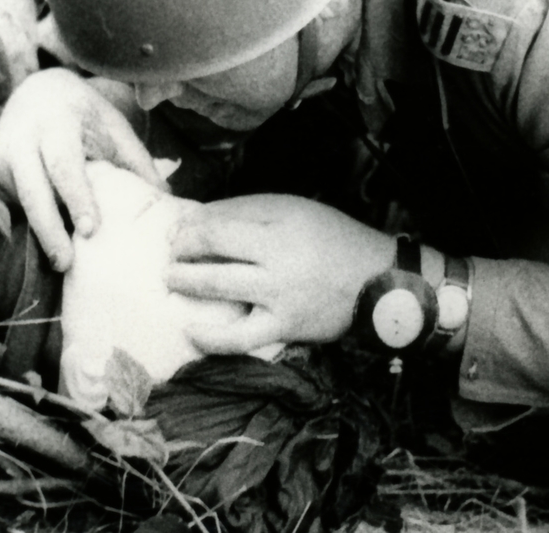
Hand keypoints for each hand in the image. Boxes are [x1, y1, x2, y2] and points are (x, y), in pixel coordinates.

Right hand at [0, 68, 166, 271]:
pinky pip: (11, 209)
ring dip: (41, 234)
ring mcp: (0, 158)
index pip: (65, 164)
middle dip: (49, 230)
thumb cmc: (86, 117)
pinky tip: (49, 240)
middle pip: (33, 191)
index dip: (77, 197)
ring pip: (20, 205)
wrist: (37, 93)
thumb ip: (137, 162)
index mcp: (58, 123)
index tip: (91, 229)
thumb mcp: (114, 127)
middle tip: (67, 264)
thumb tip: (167, 201)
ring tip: (65, 262)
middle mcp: (22, 139)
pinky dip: (31, 226)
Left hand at [166, 195, 394, 352]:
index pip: (220, 221)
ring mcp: (279, 294)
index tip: (178, 230)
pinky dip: (211, 337)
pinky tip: (191, 331)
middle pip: (213, 248)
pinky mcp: (284, 327)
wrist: (378, 281)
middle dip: (181, 250)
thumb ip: (250, 210)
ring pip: (219, 287)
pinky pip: (240, 338)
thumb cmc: (333, 239)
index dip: (190, 227)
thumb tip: (199, 219)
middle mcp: (277, 257)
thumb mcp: (296, 210)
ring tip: (172, 280)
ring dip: (186, 282)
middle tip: (170, 253)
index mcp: (281, 223)